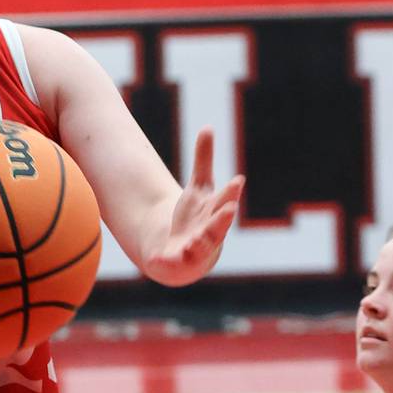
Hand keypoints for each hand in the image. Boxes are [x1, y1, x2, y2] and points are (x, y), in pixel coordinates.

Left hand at [145, 130, 242, 285]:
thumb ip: (203, 160)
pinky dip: (164, 263)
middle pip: (218, 226)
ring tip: (192, 241)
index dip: (231, 192)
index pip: (226, 201)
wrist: (185, 255)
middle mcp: (209, 234)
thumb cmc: (196, 218)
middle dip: (222, 219)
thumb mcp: (198, 188)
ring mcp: (194, 251)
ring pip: (199, 248)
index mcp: (215, 214)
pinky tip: (155, 260)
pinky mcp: (177, 263)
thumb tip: (208, 127)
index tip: (238, 180)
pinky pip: (171, 264)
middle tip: (229, 209)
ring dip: (198, 244)